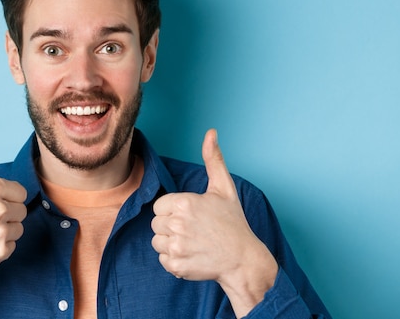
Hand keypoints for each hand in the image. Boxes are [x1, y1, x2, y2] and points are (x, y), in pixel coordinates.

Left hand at [151, 129, 276, 316]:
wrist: (243, 260)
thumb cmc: (232, 222)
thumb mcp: (224, 188)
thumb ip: (213, 159)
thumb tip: (211, 132)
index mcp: (184, 203)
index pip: (160, 206)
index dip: (173, 211)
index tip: (191, 216)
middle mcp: (177, 224)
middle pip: (156, 223)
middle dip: (171, 227)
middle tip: (194, 230)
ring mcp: (176, 246)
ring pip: (157, 242)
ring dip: (171, 244)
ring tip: (192, 243)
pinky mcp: (176, 266)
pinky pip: (162, 260)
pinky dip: (174, 260)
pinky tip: (192, 255)